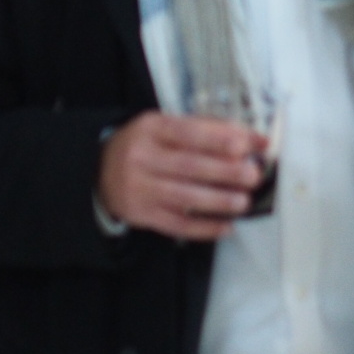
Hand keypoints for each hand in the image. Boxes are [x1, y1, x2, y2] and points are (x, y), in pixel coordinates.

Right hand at [96, 111, 264, 240]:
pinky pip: (176, 224)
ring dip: (218, 201)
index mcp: (152, 128)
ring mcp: (140, 189)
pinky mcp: (141, 215)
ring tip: (243, 202)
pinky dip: (203, 228)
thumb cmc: (146, 144)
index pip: (188, 133)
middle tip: (253, 175)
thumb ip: (208, 128)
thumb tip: (250, 138)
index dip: (218, 140)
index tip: (245, 145)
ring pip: (183, 198)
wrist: (100, 169)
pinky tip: (225, 226)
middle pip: (188, 166)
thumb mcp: (168, 125)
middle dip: (225, 172)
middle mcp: (143, 158)